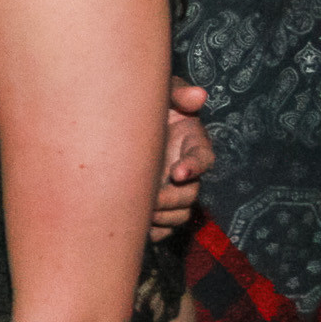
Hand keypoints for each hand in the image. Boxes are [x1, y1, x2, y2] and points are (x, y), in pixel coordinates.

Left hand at [151, 79, 212, 241]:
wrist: (116, 120)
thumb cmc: (143, 101)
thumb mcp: (160, 90)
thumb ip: (178, 92)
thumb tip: (198, 95)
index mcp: (191, 142)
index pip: (204, 158)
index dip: (195, 166)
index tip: (177, 171)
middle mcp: (184, 168)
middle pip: (191, 193)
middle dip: (172, 197)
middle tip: (150, 197)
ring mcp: (171, 188)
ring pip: (179, 213)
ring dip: (163, 216)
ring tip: (141, 210)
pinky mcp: (157, 203)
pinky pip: (162, 227)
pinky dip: (152, 230)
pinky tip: (135, 225)